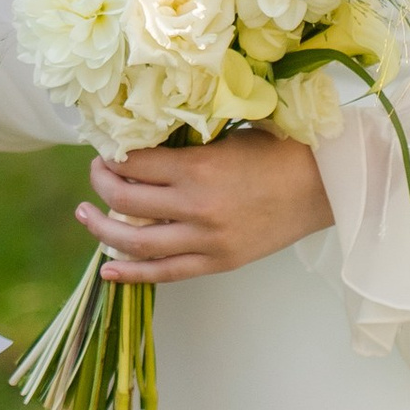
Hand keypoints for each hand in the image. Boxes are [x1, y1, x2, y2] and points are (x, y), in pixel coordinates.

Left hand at [77, 134, 334, 282]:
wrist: (324, 186)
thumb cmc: (278, 150)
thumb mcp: (228, 136)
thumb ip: (186, 146)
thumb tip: (141, 145)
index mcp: (198, 167)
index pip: (134, 163)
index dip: (113, 156)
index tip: (106, 150)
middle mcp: (196, 207)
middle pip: (127, 201)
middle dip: (101, 186)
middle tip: (95, 175)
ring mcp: (207, 240)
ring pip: (138, 242)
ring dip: (103, 230)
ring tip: (85, 216)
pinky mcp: (218, 262)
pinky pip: (166, 273)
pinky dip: (133, 272)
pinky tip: (108, 268)